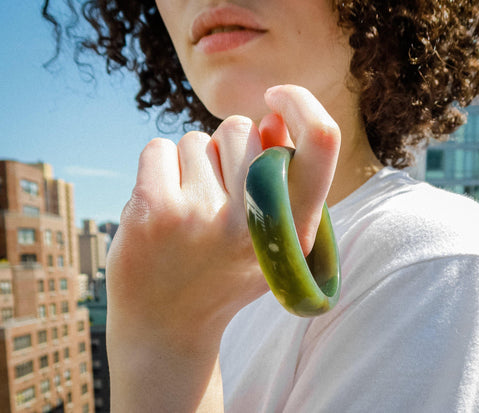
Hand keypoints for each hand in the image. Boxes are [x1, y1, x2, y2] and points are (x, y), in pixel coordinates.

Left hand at [105, 85, 339, 411]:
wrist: (166, 326)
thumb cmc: (224, 271)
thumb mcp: (274, 237)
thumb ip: (284, 180)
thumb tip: (272, 115)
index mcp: (295, 226)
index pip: (321, 142)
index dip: (303, 105)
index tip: (277, 99)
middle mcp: (255, 220)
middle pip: (241, 128)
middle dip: (226, 148)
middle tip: (218, 195)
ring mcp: (202, 216)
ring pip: (195, 140)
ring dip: (190, 166)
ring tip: (189, 213)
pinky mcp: (154, 211)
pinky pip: (160, 148)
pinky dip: (159, 169)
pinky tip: (160, 208)